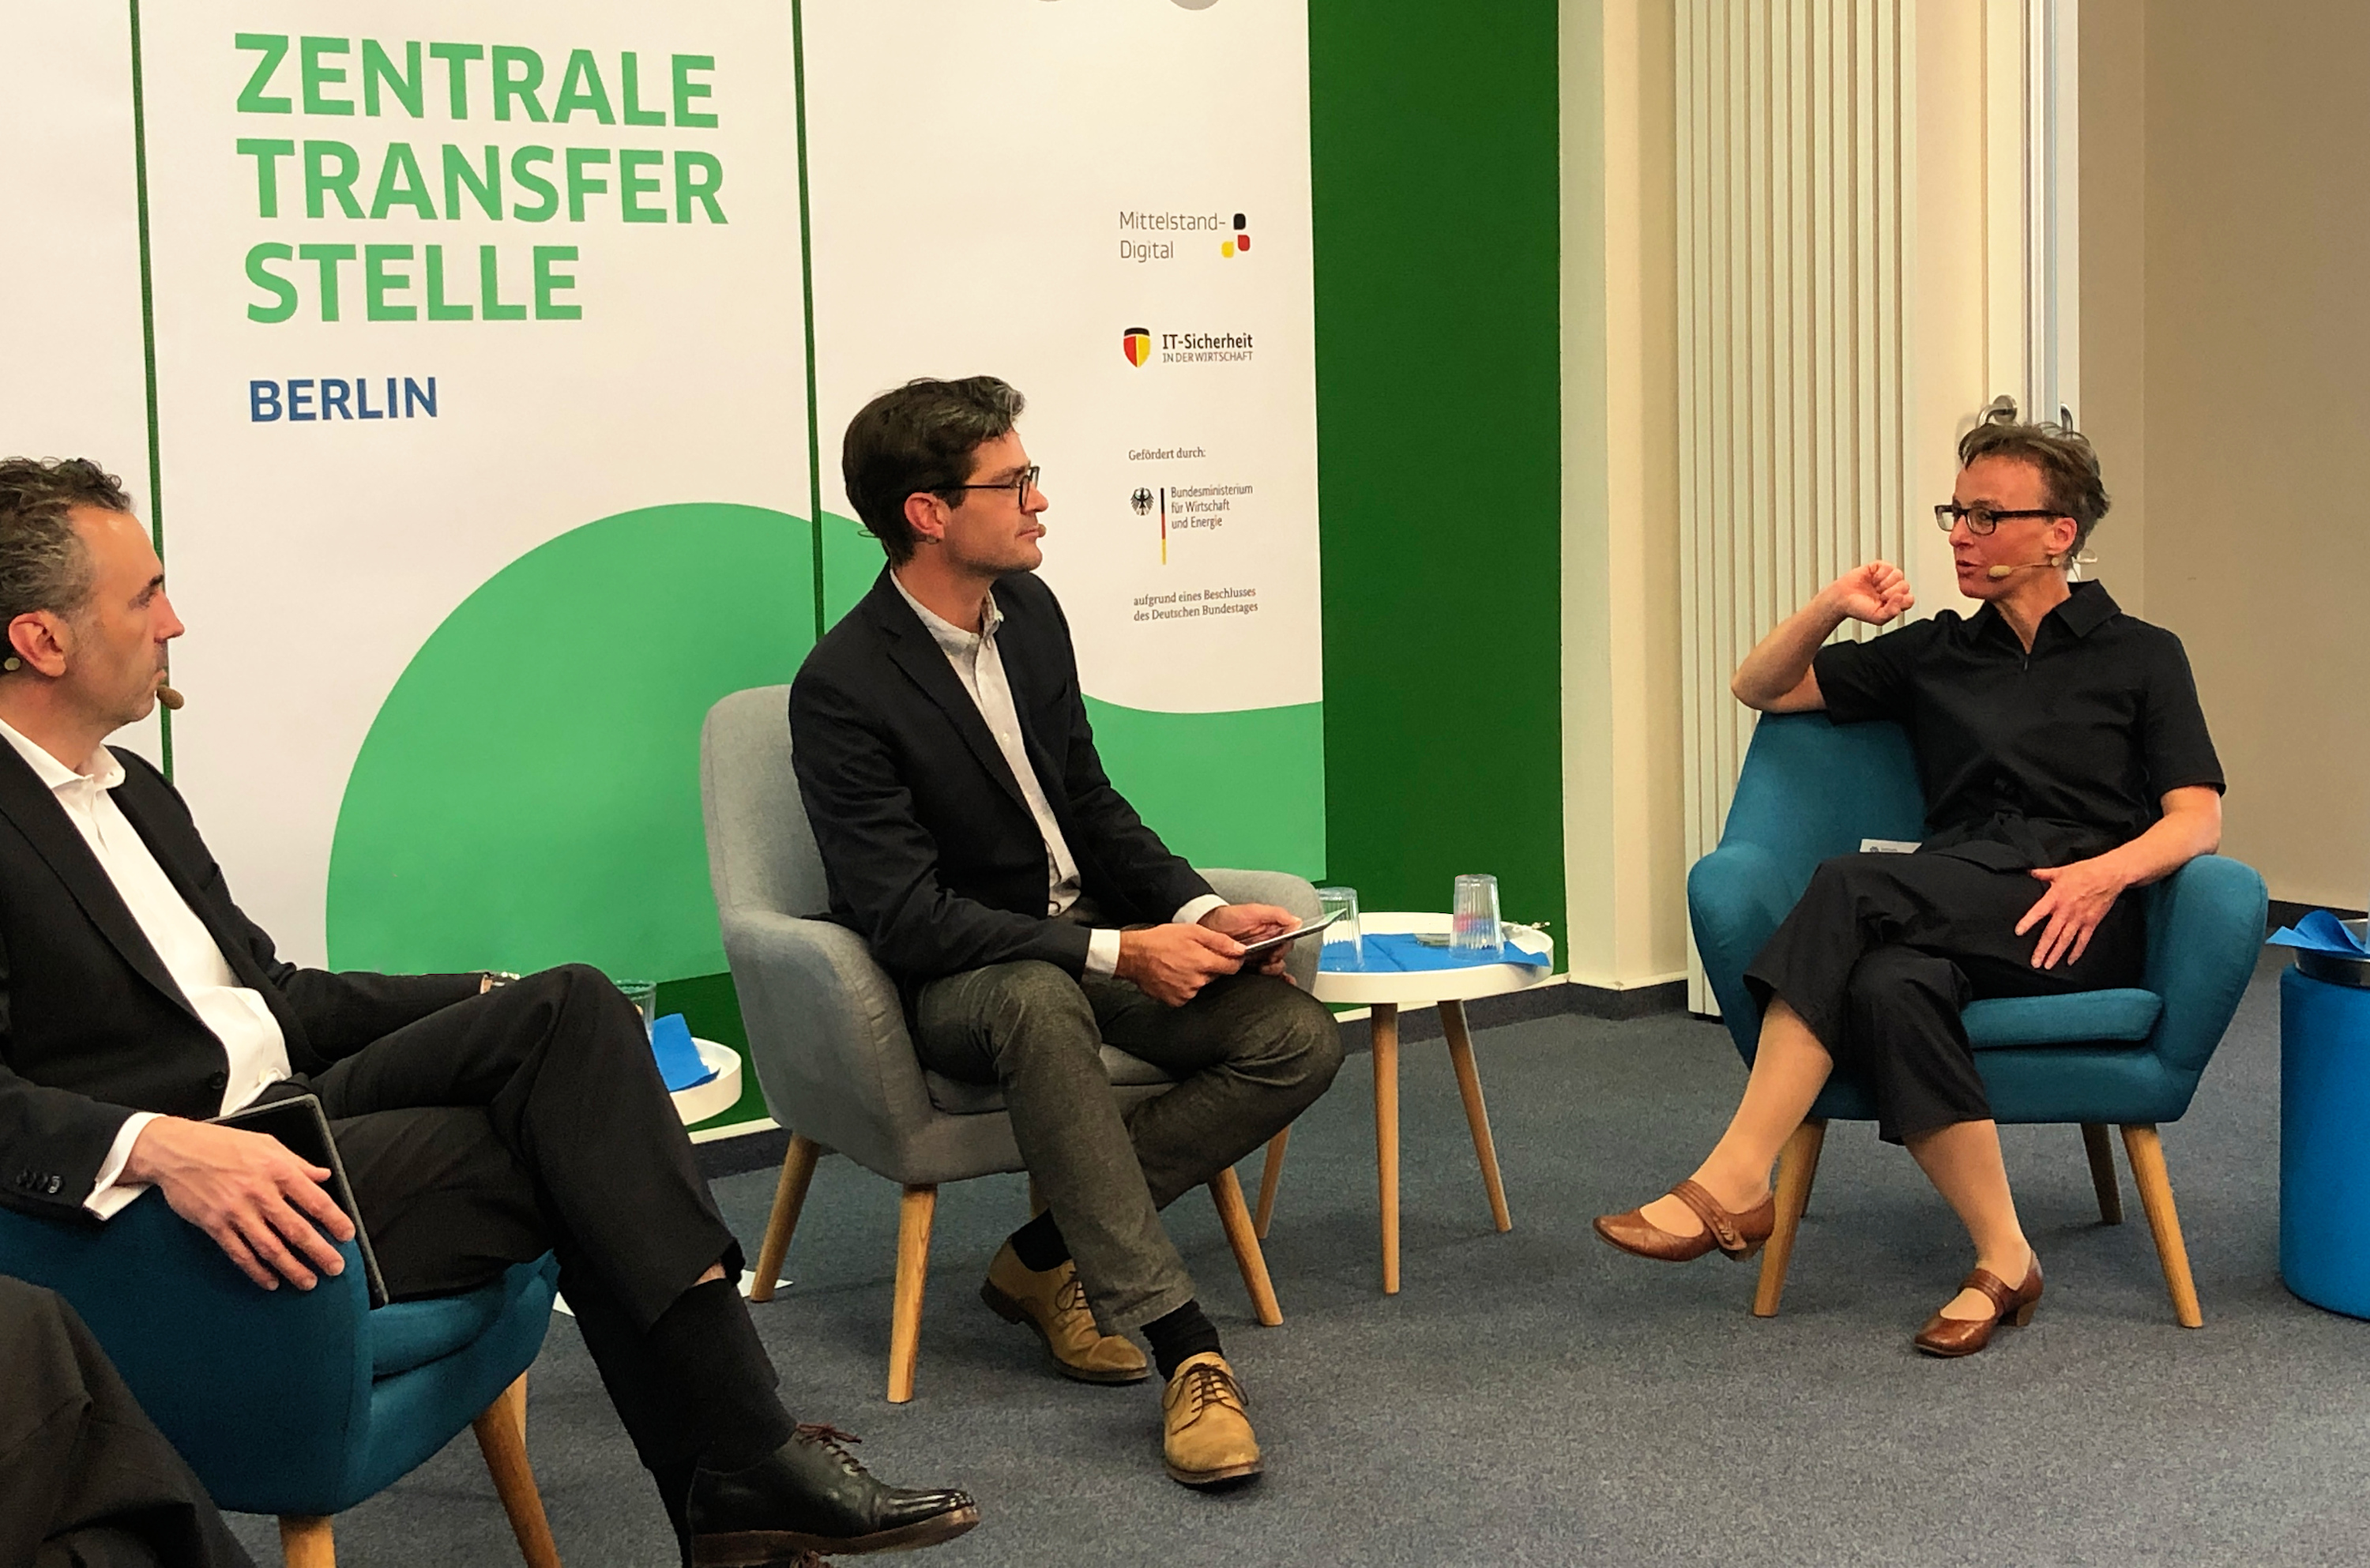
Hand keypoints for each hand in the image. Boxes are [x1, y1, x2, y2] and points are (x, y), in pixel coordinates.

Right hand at [122, 1117, 353, 1290]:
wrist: (177, 1150)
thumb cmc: (223, 1143)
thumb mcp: (267, 1143)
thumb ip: (298, 1163)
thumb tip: (324, 1175)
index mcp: (277, 1170)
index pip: (315, 1200)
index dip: (334, 1220)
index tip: (347, 1235)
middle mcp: (259, 1192)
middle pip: (296, 1230)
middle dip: (319, 1252)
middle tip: (335, 1268)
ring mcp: (236, 1211)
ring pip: (270, 1248)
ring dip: (292, 1268)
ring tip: (308, 1281)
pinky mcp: (214, 1225)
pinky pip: (240, 1253)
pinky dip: (256, 1271)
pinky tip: (270, 1281)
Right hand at [1117, 922, 1244, 1006]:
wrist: (1134, 956)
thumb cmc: (1159, 941)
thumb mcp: (1192, 931)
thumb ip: (1220, 941)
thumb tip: (1240, 949)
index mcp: (1203, 962)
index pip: (1232, 967)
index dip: (1232, 960)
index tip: (1227, 956)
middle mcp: (1197, 981)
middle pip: (1215, 975)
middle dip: (1209, 965)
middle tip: (1192, 955)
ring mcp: (1186, 993)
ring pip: (1201, 984)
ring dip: (1195, 976)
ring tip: (1179, 964)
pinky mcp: (1176, 1001)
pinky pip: (1188, 993)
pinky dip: (1184, 985)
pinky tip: (1173, 974)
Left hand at [1199, 902, 1298, 978]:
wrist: (1206, 928)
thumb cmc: (1227, 918)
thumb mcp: (1252, 911)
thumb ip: (1275, 914)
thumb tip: (1297, 922)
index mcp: (1271, 928)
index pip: (1288, 939)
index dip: (1284, 946)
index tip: (1276, 950)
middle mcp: (1267, 942)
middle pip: (1282, 954)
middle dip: (1277, 959)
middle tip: (1266, 959)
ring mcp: (1259, 955)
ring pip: (1276, 966)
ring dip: (1273, 969)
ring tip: (1263, 967)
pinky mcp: (1250, 966)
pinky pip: (1267, 975)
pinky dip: (1277, 980)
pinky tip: (1282, 982)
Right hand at [1820, 561, 1913, 626]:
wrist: (1841, 599)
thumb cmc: (1858, 609)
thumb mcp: (1877, 618)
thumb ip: (1892, 612)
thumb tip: (1901, 597)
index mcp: (1895, 602)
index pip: (1909, 599)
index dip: (1900, 601)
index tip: (1886, 603)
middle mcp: (1892, 589)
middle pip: (1905, 586)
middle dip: (1890, 592)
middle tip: (1878, 596)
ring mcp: (1886, 578)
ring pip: (1899, 574)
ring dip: (1885, 583)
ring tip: (1875, 588)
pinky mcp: (1878, 568)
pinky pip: (1888, 567)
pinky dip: (1880, 574)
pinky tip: (1873, 580)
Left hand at [2016, 857, 2130, 969]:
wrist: (2110, 875)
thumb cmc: (2085, 871)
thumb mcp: (2060, 871)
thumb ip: (2042, 874)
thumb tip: (2029, 872)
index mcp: (2055, 898)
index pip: (2038, 912)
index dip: (2028, 922)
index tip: (2018, 932)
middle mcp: (2066, 911)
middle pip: (2051, 934)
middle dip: (2042, 949)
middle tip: (2034, 962)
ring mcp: (2079, 919)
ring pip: (2065, 940)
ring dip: (2055, 954)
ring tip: (2047, 965)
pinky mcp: (2091, 923)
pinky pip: (2083, 940)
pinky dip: (2076, 951)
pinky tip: (2070, 961)